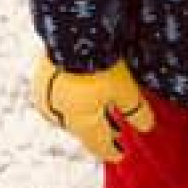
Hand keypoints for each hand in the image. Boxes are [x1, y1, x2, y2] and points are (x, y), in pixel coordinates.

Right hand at [31, 55, 155, 163]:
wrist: (72, 32)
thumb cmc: (98, 63)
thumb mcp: (124, 89)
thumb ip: (135, 111)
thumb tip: (146, 127)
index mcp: (81, 124)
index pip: (98, 145)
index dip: (110, 151)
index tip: (119, 155)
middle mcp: (60, 117)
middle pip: (83, 130)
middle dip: (99, 131)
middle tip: (115, 132)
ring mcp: (47, 99)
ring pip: (69, 114)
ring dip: (85, 115)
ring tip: (100, 110)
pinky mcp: (41, 80)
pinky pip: (59, 96)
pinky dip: (73, 97)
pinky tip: (82, 89)